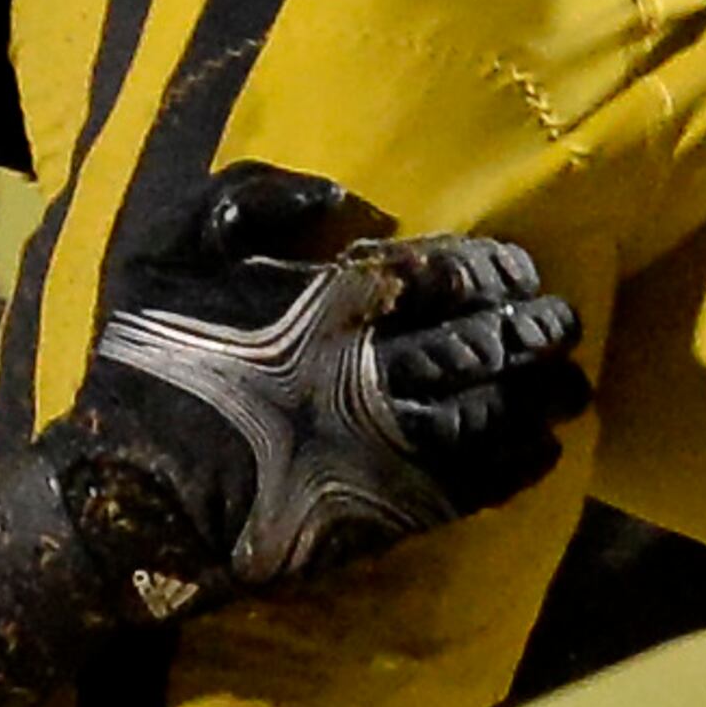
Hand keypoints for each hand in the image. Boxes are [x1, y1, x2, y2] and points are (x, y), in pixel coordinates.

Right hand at [52, 165, 585, 602]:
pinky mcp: (386, 510)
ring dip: (539, 396)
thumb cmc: (150, 361)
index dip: (495, 270)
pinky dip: (516, 467)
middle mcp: (376, 364)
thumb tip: (343, 198)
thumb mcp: (174, 243)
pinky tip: (541, 453)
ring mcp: (387, 443)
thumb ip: (255, 196)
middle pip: (483, 340)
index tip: (521, 272)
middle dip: (534, 331)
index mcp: (336, 297)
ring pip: (492, 410)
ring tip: (573, 389)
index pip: (447, 272)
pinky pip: (475, 485)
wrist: (132, 497)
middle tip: (566, 325)